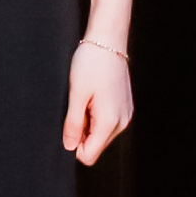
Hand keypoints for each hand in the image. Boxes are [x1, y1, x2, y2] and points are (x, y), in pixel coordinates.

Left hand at [63, 41, 133, 166]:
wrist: (108, 40)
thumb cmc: (91, 63)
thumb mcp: (76, 94)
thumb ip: (73, 124)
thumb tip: (70, 147)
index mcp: (109, 121)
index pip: (88, 155)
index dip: (74, 144)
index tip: (70, 123)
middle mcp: (122, 122)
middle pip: (95, 146)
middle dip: (82, 132)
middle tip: (79, 105)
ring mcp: (125, 115)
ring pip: (101, 135)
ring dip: (89, 123)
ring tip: (87, 98)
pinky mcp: (125, 108)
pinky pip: (107, 123)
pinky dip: (96, 115)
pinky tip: (94, 96)